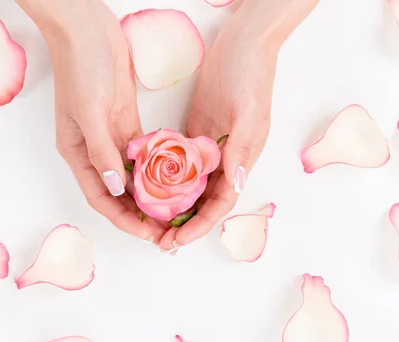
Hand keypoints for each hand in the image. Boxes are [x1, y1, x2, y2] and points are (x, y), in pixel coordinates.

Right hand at [16, 0, 167, 242]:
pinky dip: (156, 168)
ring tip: (175, 210)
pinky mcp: (126, 121)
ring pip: (133, 176)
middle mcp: (94, 151)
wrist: (88, 30)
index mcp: (77, 154)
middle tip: (168, 229)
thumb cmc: (80, 70)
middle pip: (119, 193)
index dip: (124, 220)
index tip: (149, 234)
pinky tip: (174, 179)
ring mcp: (112, 136)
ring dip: (151, 195)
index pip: (102, 199)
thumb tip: (119, 189)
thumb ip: (102, 153)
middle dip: (140, 214)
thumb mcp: (88, 114)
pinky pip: (143, 153)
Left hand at [160, 0, 319, 251]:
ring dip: (173, 207)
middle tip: (158, 241)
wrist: (243, 44)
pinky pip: (179, 162)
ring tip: (149, 222)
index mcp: (241, 160)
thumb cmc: (252, 77)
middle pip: (203, 202)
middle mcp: (225, 160)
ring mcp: (209, 147)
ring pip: (190, 187)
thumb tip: (235, 185)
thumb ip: (243, 151)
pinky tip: (146, 188)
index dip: (199, 225)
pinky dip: (165, 178)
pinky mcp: (195, 132)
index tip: (176, 240)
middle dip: (183, 224)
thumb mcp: (250, 114)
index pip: (219, 203)